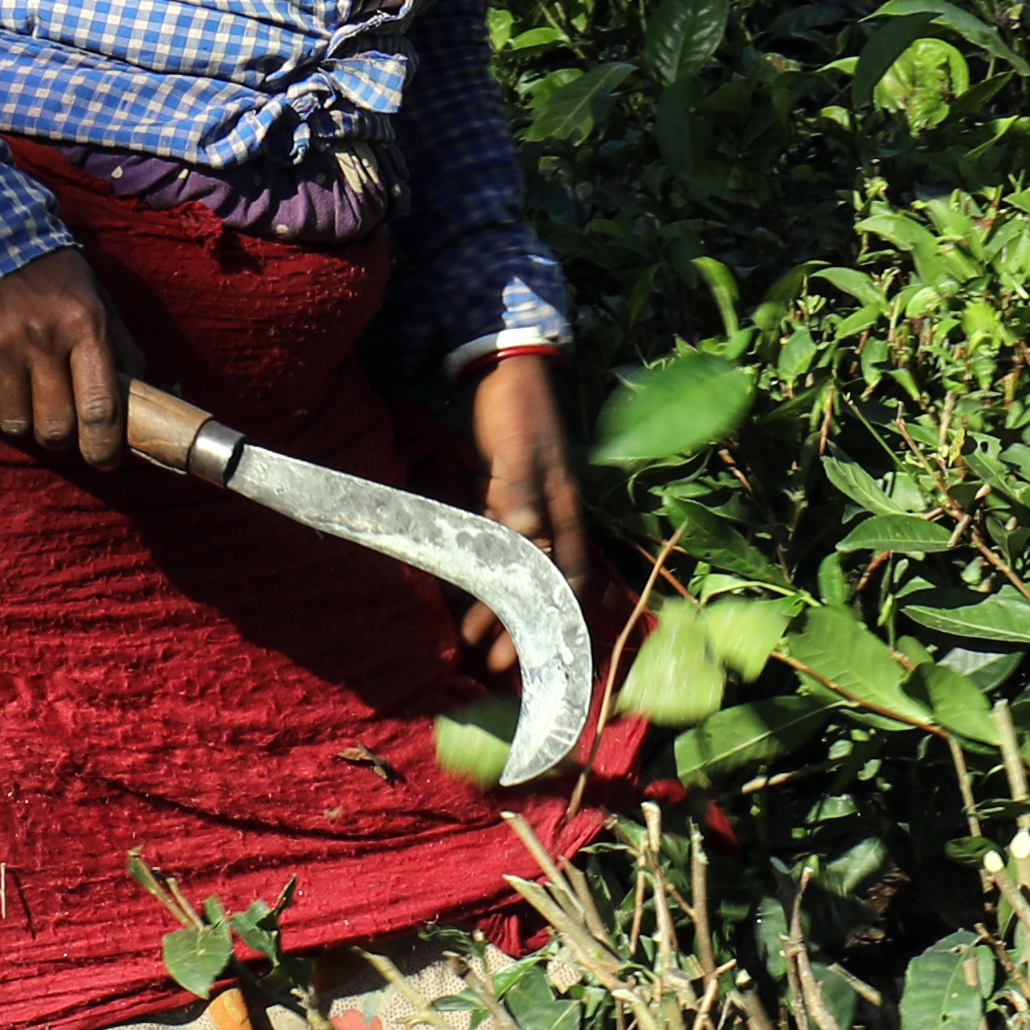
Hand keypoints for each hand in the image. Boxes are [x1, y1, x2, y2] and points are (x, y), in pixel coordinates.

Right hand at [0, 250, 133, 463]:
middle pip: (55, 427)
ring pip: (15, 424)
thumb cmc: (57, 280)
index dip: (104, 447)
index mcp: (86, 326)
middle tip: (61, 424)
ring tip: (27, 395)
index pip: (100, 409)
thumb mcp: (99, 304)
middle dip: (61, 437)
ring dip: (24, 420)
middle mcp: (43, 336)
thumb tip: (148, 403)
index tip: (104, 460)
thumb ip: (122, 353)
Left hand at [459, 349, 585, 678]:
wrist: (503, 365)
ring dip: (496, 604)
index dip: (547, 618)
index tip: (521, 652)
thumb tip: (529, 542)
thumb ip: (520, 496)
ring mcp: (527, 507)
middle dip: (518, 624)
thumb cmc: (514, 409)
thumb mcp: (517, 451)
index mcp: (561, 509)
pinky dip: (483, 574)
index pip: (565, 578)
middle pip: (539, 583)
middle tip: (493, 664)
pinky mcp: (503, 496)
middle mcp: (550, 515)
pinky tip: (464, 591)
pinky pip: (495, 548)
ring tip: (472, 640)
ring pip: (515, 571)